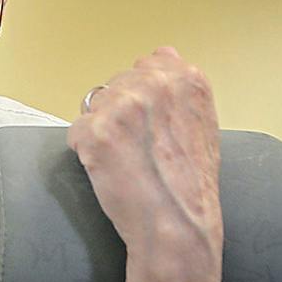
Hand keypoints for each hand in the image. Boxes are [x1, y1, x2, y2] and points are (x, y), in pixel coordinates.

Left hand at [69, 48, 221, 264]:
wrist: (178, 225)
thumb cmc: (192, 187)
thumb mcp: (205, 124)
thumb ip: (182, 88)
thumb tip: (164, 56)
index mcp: (187, 79)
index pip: (148, 64)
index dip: (142, 98)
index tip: (150, 124)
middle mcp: (156, 84)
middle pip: (117, 84)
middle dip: (119, 114)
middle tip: (138, 149)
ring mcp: (124, 106)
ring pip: (95, 106)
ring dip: (102, 131)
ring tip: (126, 160)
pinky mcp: (96, 131)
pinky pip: (77, 132)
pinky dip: (86, 152)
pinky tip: (110, 170)